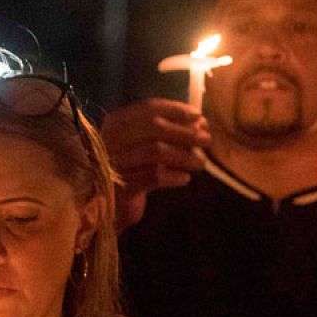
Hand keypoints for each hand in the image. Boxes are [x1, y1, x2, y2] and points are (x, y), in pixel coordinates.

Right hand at [99, 99, 210, 228]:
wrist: (110, 207)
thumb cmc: (133, 170)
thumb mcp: (145, 145)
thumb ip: (168, 131)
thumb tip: (200, 122)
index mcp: (115, 124)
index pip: (148, 108)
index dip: (177, 110)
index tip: (199, 116)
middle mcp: (110, 140)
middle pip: (154, 127)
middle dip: (186, 132)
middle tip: (207, 140)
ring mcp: (113, 163)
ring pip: (156, 151)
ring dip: (184, 156)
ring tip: (201, 163)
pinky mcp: (121, 186)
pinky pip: (155, 176)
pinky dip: (175, 176)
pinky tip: (184, 179)